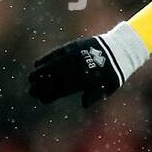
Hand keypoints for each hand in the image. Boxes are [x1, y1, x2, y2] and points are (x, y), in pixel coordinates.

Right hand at [29, 22, 147, 106]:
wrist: (121, 49)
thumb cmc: (115, 71)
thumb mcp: (109, 86)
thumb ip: (96, 95)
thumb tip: (83, 104)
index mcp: (87, 80)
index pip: (64, 89)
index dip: (51, 95)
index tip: (41, 99)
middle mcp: (78, 68)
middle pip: (56, 78)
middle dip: (42, 85)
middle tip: (31, 91)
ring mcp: (75, 56)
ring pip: (53, 65)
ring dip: (40, 72)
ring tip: (30, 79)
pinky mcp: (73, 46)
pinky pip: (56, 53)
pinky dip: (46, 58)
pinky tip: (37, 64)